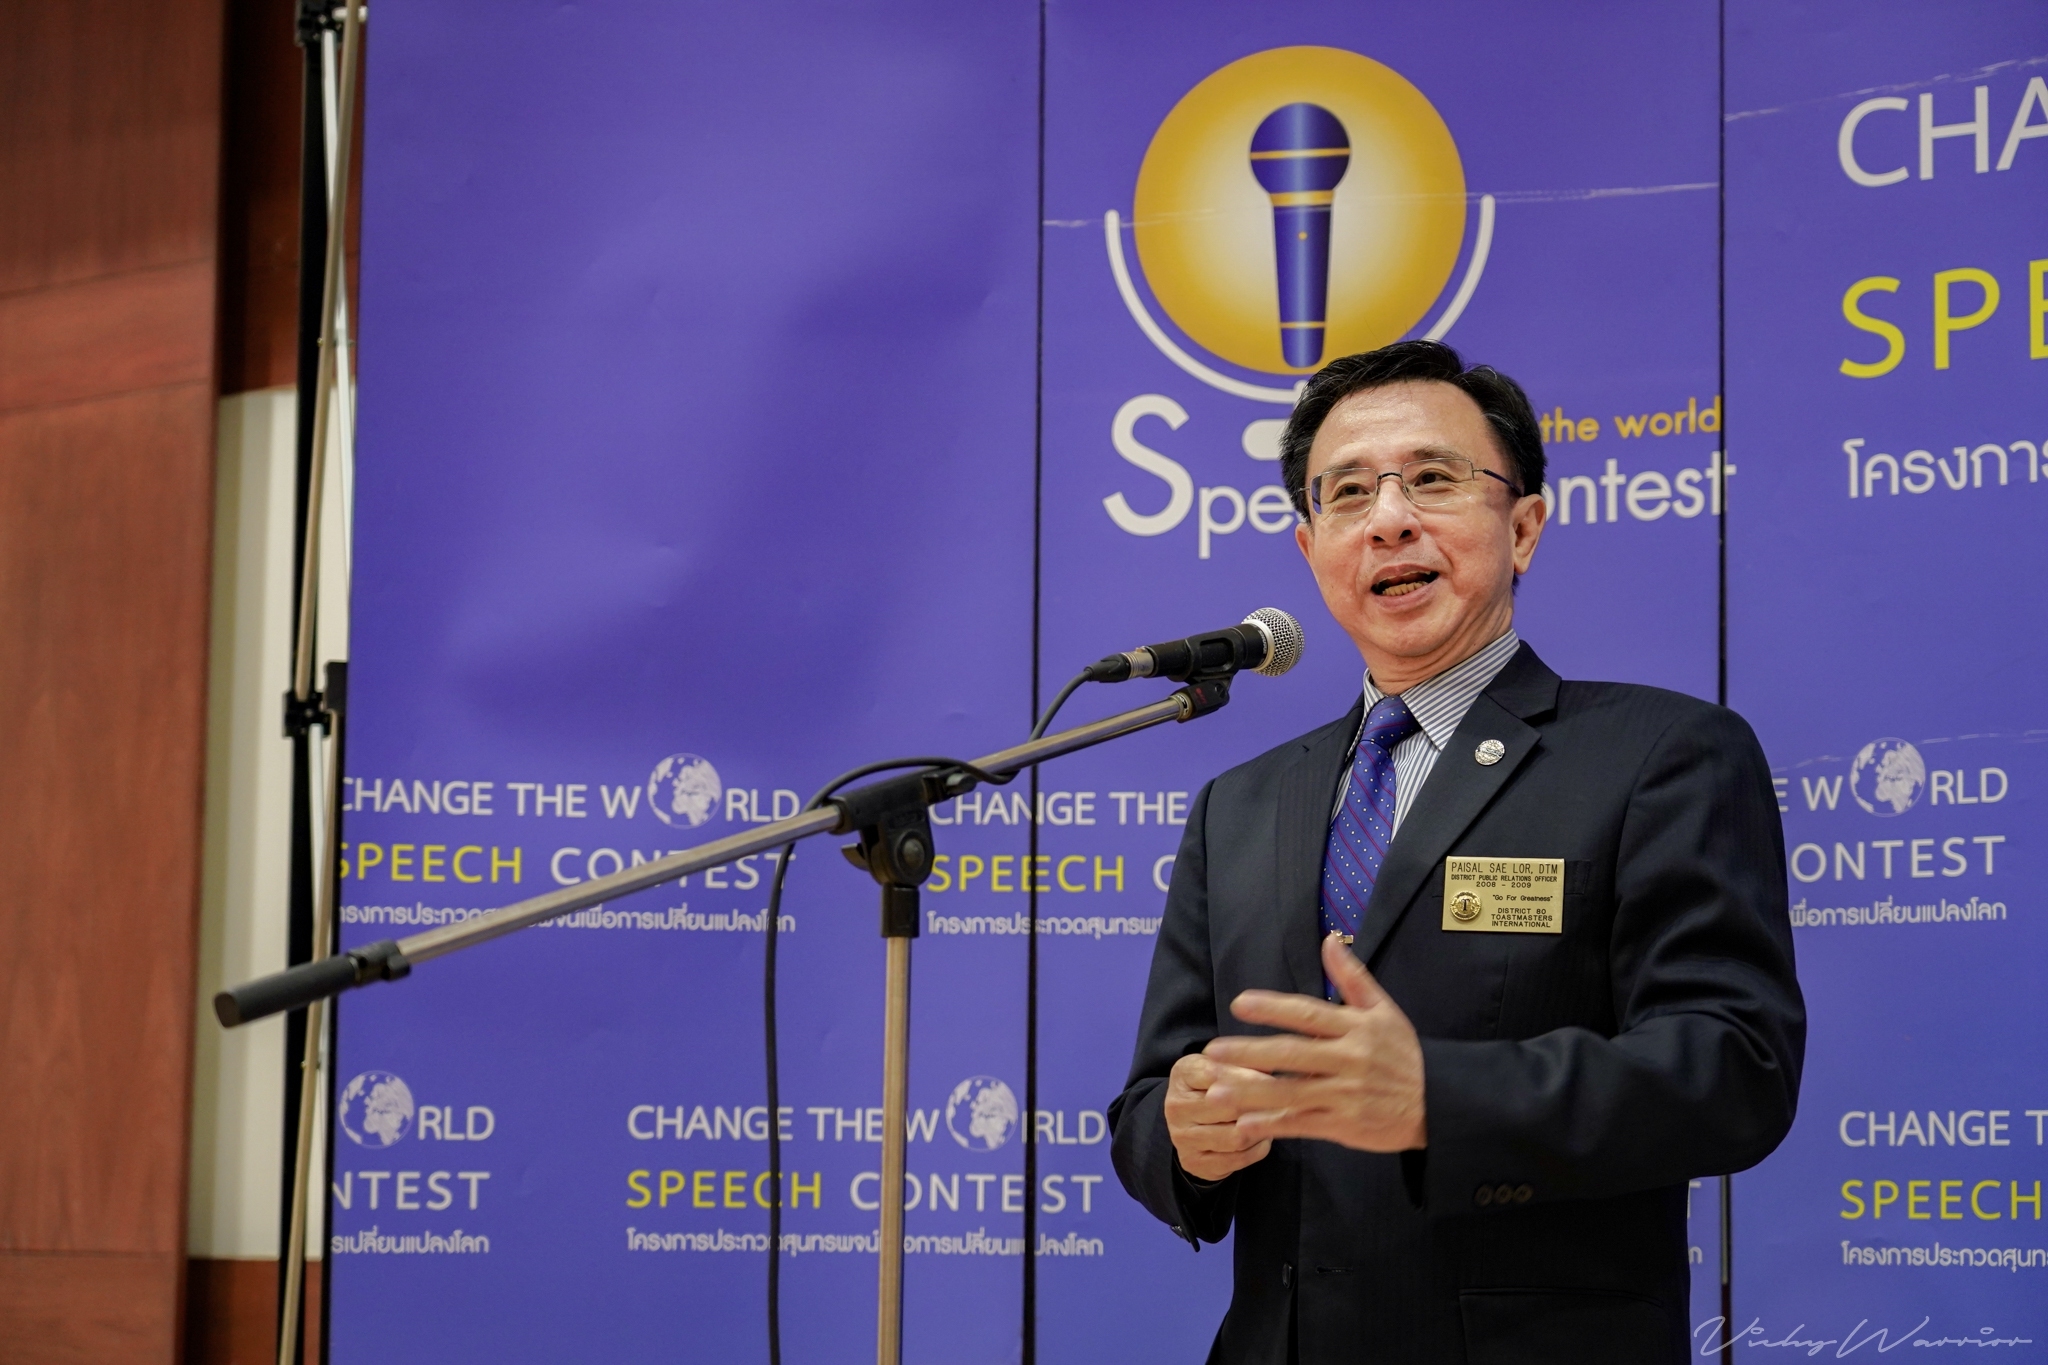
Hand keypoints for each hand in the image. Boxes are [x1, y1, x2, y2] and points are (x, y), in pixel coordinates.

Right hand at [1164, 1053, 1273, 1182]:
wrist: (1191, 1122)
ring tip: (1274, 1120)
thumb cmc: (1215, 1086)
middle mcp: (1175, 1105)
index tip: (1275, 1082)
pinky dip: (1258, 1148)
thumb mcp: (1226, 1066)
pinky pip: (1238, 1159)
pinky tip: (1262, 1138)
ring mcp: (1182, 1136)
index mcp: (1183, 1073)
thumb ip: (1248, 1062)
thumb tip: (1275, 1062)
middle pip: (1230, 1107)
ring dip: (1262, 1130)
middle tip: (1286, 1105)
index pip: (1219, 1074)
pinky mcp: (1193, 1162)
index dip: (1251, 1079)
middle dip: (1261, 1106)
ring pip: (1237, 1137)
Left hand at [1200, 934, 1426, 1152]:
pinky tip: (1245, 1124)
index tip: (1239, 1003)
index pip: (1308, 1015)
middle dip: (1251, 1052)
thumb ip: (1353, 978)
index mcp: (1356, 1029)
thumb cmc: (1404, 1055)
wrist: (1439, 1105)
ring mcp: (1346, 1095)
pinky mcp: (1345, 1125)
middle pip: (1293, 1055)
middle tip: (1212, 1051)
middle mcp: (1349, 1061)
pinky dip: (1275, 1125)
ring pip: (1292, 1093)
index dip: (1273, 1008)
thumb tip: (1329, 940)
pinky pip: (1304, 1124)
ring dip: (1253, 1093)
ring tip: (1216, 1092)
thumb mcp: (1385, 1011)